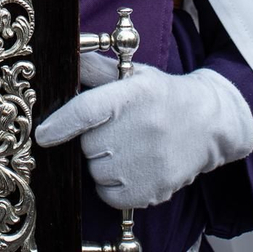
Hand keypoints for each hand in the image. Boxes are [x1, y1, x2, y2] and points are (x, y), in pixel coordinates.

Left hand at [35, 53, 252, 210]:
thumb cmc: (162, 97)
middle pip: (88, 145)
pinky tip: (131, 168)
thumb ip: (96, 69)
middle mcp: (143, 127)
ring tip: (128, 148)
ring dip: (104, 163)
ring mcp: (150, 162)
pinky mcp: (154, 189)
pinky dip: (113, 187)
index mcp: (134, 94)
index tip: (43, 134)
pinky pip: (110, 195)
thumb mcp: (134, 75)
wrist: (209, 124)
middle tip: (116, 130)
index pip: (88, 110)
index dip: (62, 124)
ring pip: (97, 172)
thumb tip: (65, 56)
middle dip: (94, 140)